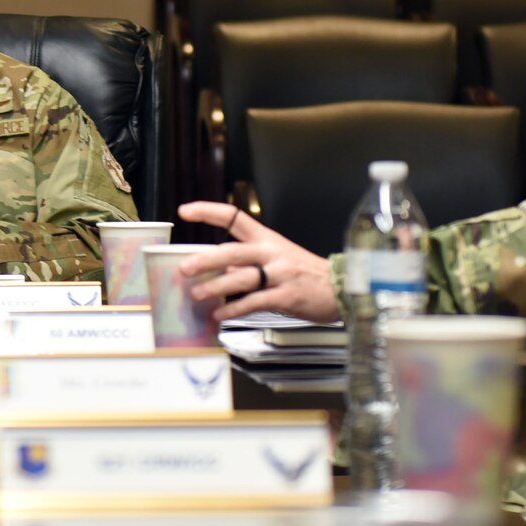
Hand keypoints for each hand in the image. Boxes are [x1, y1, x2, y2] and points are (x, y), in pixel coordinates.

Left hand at [174, 201, 340, 323]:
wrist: (341, 288)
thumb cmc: (306, 274)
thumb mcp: (277, 259)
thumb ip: (248, 263)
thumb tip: (221, 269)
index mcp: (267, 238)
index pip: (234, 217)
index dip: (208, 211)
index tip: (185, 210)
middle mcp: (272, 252)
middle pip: (233, 251)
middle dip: (206, 259)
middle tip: (184, 268)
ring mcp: (279, 273)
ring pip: (241, 278)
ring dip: (215, 288)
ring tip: (197, 295)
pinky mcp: (286, 295)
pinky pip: (254, 302)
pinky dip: (234, 309)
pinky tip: (220, 314)